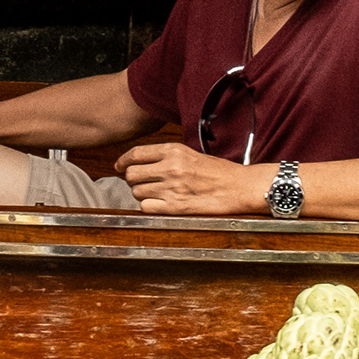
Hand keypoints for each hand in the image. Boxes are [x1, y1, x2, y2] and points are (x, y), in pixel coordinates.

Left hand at [120, 141, 268, 216]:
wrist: (239, 187)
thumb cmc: (218, 171)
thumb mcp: (190, 154)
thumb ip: (166, 156)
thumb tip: (139, 162)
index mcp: (173, 150)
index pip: (136, 154)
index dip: (122, 161)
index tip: (118, 166)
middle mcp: (170, 167)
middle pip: (131, 174)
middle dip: (132, 179)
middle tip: (141, 182)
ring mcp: (172, 188)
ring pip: (137, 192)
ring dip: (142, 194)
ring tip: (157, 193)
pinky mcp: (175, 207)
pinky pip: (146, 207)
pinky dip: (150, 207)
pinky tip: (161, 204)